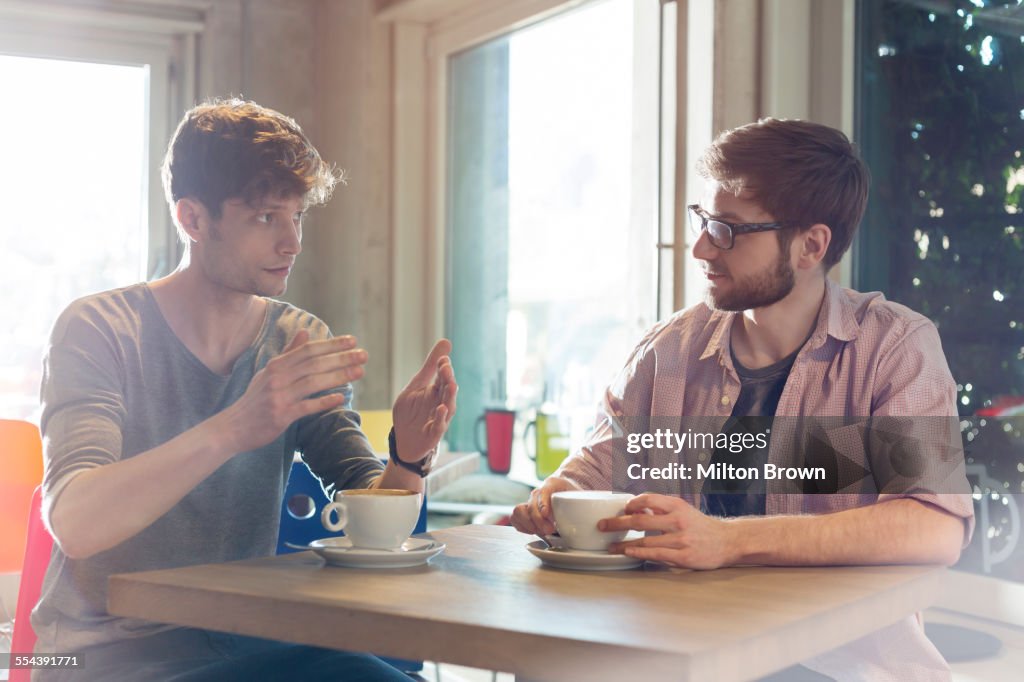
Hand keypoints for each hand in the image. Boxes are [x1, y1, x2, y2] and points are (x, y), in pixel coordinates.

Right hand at [220, 330, 366, 453]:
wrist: (233, 428)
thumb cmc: (255, 400)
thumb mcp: (269, 372)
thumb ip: (289, 353)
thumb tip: (305, 332)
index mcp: (276, 365)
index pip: (308, 350)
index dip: (331, 344)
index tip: (352, 341)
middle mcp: (277, 378)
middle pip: (314, 364)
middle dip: (341, 358)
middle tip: (364, 355)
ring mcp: (278, 396)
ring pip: (313, 383)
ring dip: (338, 376)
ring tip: (359, 372)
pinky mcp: (281, 415)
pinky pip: (306, 407)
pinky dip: (324, 402)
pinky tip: (341, 398)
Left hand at [391, 339, 457, 462]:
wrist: (403, 440)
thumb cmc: (411, 412)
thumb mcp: (415, 385)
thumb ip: (430, 366)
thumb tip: (446, 341)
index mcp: (437, 391)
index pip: (443, 377)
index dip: (443, 368)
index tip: (442, 358)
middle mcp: (441, 403)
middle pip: (447, 390)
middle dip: (447, 379)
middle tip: (445, 367)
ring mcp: (440, 419)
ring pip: (448, 406)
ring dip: (450, 396)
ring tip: (452, 385)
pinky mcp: (434, 433)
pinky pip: (439, 425)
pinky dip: (440, 417)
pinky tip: (441, 408)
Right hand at [510, 476, 580, 536]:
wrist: (566, 493)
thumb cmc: (575, 496)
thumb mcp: (582, 495)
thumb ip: (587, 500)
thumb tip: (598, 509)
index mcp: (552, 484)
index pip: (544, 491)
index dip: (544, 504)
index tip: (548, 515)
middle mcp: (538, 491)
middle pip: (531, 505)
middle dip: (538, 520)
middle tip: (549, 530)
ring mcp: (530, 501)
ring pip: (518, 511)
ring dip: (528, 524)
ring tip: (540, 532)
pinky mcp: (525, 511)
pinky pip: (516, 518)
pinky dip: (522, 526)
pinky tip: (533, 531)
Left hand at [600, 494, 736, 569]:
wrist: (728, 541)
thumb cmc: (701, 526)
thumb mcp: (683, 510)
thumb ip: (661, 509)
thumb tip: (634, 508)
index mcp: (677, 505)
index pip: (647, 499)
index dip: (630, 504)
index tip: (620, 509)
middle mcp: (678, 520)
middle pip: (640, 520)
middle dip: (617, 523)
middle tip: (601, 526)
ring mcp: (681, 539)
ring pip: (645, 540)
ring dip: (624, 544)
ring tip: (611, 546)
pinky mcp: (684, 556)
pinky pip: (656, 554)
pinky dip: (639, 553)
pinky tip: (628, 552)